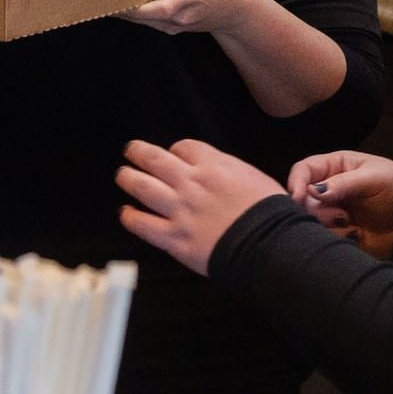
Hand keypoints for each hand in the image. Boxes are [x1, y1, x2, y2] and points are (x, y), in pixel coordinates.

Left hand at [116, 138, 284, 274]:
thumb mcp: (256, 179)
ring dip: (128, 178)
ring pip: (143, 187)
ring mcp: (180, 210)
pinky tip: (125, 214)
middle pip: (156, 160)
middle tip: (131, 150)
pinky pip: (143, 225)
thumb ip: (232, 174)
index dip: (176, 151)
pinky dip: (131, 218)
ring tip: (122, 175)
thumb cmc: (271, 214)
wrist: (270, 246)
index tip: (174, 156)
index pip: (184, 147)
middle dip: (140, 153)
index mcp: (214, 166)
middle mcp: (192, 183)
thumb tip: (224, 176)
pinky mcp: (175, 238)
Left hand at [119, 0, 259, 35]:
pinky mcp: (170, 28)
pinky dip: (133, 12)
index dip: (129, 6)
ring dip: (122, 9)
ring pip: (140, 21)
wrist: (238, 11)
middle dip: (116, 5)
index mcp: (183, 1)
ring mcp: (172, 27)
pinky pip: (147, 22)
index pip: (152, 9)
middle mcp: (176, 18)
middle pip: (139, 17)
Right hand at [287, 151, 392, 259]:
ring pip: (311, 221)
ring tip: (353, 224)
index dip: (296, 182)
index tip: (296, 198)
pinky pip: (326, 239)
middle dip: (314, 209)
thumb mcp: (374, 178)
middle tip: (339, 216)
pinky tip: (358, 235)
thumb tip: (311, 191)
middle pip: (301, 199)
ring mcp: (333, 213)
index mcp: (334, 167)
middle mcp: (328, 190)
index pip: (304, 170)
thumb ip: (343, 183)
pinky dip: (339, 238)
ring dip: (329, 224)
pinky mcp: (340, 235)